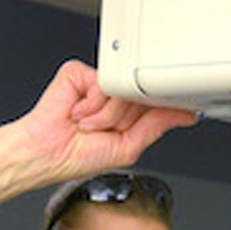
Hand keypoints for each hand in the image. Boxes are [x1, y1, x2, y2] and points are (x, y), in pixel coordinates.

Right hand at [13, 62, 193, 184]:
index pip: (154, 101)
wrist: (44, 153)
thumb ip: (155, 128)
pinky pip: (100, 81)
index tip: (173, 111)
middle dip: (123, 119)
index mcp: (125, 113)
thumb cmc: (76, 156)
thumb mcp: (127, 148)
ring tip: (86, 126)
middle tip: (102, 132)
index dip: (162, 106)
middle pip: (140, 94)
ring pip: (121, 89)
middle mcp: (112, 96)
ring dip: (104, 116)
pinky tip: (75, 112)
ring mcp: (95, 82)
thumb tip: (185, 116)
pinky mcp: (78, 73)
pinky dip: (90, 104)